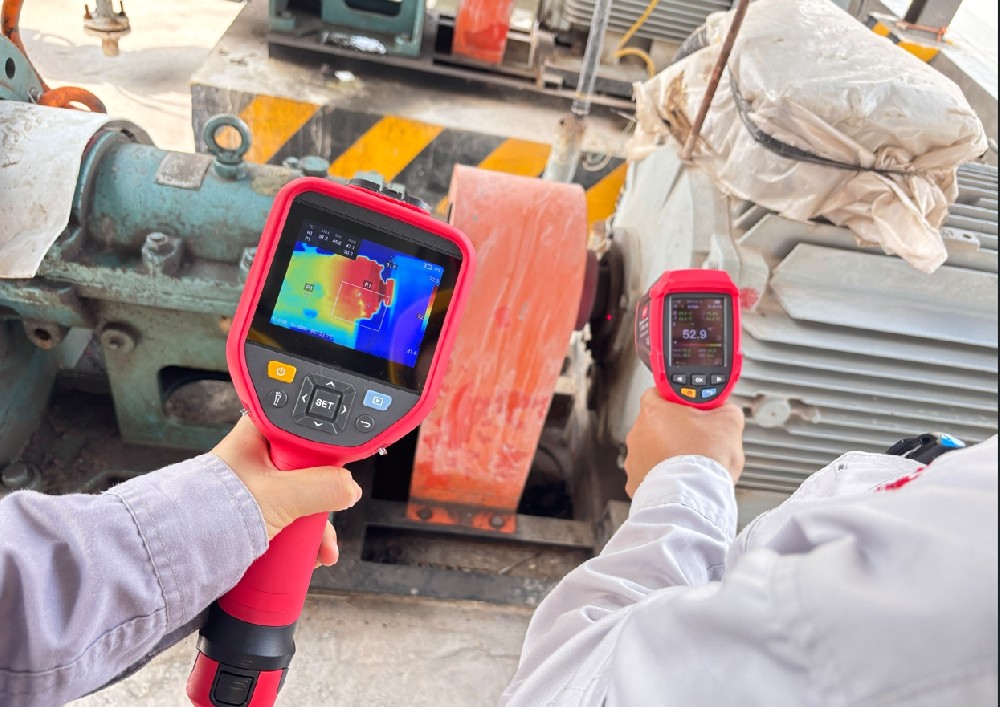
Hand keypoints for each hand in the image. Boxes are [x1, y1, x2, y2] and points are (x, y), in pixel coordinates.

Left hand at [212, 416, 362, 564]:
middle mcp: (260, 455)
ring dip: (317, 523)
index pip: (308, 429)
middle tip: (330, 515)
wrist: (178, 551)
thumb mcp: (280, 496)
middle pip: (311, 467)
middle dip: (326, 497)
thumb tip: (351, 487)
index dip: (329, 449)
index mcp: (261, 432)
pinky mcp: (257, 509)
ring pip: (303, 495)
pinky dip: (303, 533)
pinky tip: (308, 552)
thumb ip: (322, 486)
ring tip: (319, 548)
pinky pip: (291, 515)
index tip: (341, 471)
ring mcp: (258, 484)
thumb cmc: (211, 512)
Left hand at [623, 388, 744, 496]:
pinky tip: (680, 478)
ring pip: (652, 449)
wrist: (693, 498)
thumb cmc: (704, 461)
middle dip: (675, 428)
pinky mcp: (635, 482)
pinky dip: (662, 475)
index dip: (676, 398)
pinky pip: (649, 473)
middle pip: (656, 423)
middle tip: (696, 436)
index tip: (689, 405)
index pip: (658, 392)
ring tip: (690, 461)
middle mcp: (638, 434)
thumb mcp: (728, 423)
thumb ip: (725, 409)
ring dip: (668, 453)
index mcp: (654, 412)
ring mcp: (634, 459)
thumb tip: (725, 409)